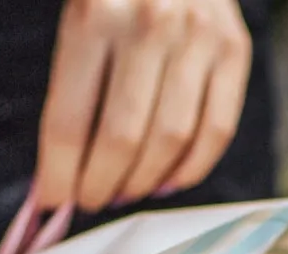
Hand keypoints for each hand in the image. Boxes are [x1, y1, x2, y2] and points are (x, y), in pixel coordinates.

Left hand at [33, 0, 252, 214]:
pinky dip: (191, 168)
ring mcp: (199, 37)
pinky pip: (216, 130)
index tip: (53, 199)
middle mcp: (151, 24)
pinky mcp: (234, 49)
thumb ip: (67, 89)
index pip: (69, 122)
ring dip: (143, 182)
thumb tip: (57, 174)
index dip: (59, 174)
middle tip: (89, 201)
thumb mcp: (78, 16)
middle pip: (122, 140)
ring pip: (170, 142)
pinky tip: (167, 180)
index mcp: (95, 15)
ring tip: (124, 191)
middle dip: (100, 185)